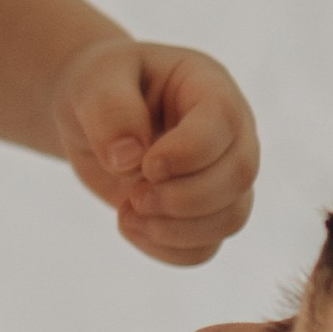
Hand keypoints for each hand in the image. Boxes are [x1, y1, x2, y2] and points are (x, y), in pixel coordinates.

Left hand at [50, 37, 259, 265]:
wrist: (93, 116)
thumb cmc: (100, 86)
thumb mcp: (95, 82)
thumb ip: (110, 111)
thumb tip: (128, 160)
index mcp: (208, 87)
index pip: (223, 122)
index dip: (188, 153)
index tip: (144, 166)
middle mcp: (228, 133)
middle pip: (239, 175)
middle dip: (183, 198)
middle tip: (133, 196)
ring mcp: (221, 176)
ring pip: (230, 219)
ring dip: (174, 230)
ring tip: (126, 213)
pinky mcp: (202, 213)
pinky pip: (204, 248)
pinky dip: (166, 249)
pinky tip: (130, 226)